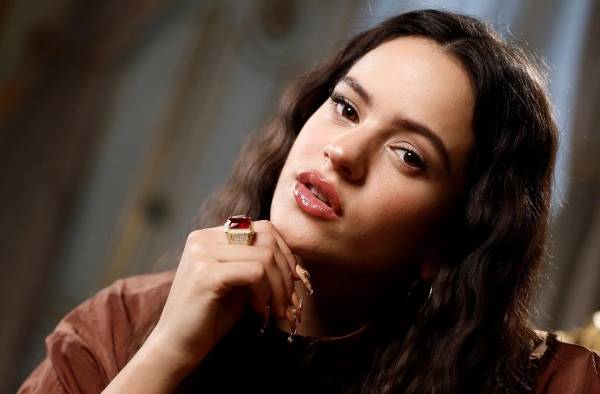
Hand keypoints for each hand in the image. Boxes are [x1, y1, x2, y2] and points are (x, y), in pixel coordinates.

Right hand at [147, 220, 303, 369]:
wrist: (176, 347)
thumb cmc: (209, 318)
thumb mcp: (238, 283)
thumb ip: (257, 265)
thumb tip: (296, 264)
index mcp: (210, 236)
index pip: (263, 228)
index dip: (285, 253)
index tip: (293, 281)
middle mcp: (203, 238)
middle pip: (267, 237)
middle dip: (286, 270)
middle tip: (289, 300)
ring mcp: (203, 253)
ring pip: (265, 256)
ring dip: (279, 286)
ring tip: (275, 308)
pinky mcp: (207, 274)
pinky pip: (256, 272)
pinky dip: (265, 292)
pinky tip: (258, 310)